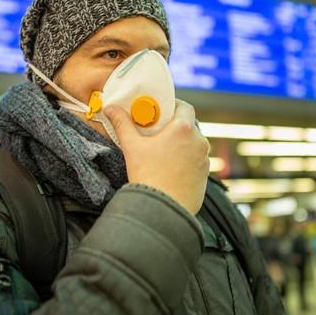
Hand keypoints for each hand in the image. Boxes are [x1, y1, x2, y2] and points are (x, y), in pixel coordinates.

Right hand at [105, 100, 209, 214]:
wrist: (163, 209)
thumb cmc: (148, 176)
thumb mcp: (132, 146)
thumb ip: (122, 124)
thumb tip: (110, 108)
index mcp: (184, 129)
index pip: (184, 106)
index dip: (173, 106)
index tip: (161, 111)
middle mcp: (199, 141)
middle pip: (189, 126)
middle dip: (174, 127)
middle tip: (157, 132)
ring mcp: (204, 160)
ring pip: (193, 145)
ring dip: (181, 144)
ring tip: (163, 152)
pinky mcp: (205, 176)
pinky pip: (196, 162)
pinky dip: (186, 161)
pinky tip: (170, 169)